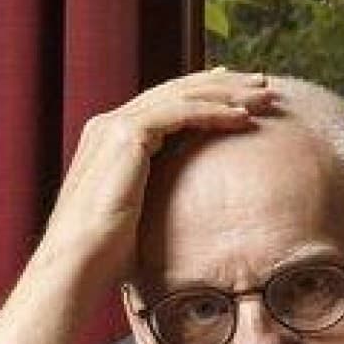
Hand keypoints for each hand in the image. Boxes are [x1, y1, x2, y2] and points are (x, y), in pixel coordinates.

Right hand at [40, 69, 275, 289]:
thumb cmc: (105, 255)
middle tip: (263, 81)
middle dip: (224, 85)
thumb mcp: (137, 218)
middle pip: (177, 90)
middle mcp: (110, 124)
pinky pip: (181, 112)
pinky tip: (243, 117)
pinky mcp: (127, 134)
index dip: (203, 94)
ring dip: (228, 92)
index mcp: (110, 140)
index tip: (237, 93)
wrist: (78, 261)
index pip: (164, 104)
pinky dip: (214, 111)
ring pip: (183, 94)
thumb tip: (186, 220)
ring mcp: (115, 125)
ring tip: (265, 93)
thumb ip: (155, 202)